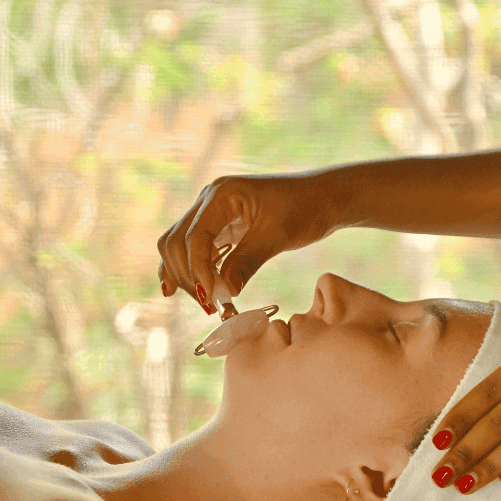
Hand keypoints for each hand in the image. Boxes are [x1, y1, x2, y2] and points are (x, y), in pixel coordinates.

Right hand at [157, 175, 338, 311]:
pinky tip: (199, 292)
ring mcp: (211, 212)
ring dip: (187, 276)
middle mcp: (209, 200)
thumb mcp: (276, 236)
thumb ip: (245, 262)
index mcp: (222, 194)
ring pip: (179, 247)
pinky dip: (195, 270)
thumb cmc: (305, 209)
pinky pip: (195, 249)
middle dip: (186, 276)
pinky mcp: (218, 225)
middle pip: (176, 242)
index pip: (194, 237)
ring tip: (208, 303)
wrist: (324, 197)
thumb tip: (222, 293)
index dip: (197, 271)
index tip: (210, 299)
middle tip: (209, 306)